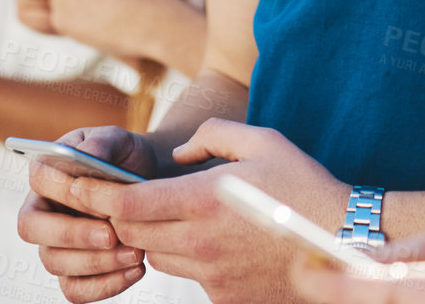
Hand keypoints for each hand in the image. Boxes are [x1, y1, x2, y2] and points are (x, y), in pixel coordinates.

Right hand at [18, 126, 161, 301]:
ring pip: (55, 262)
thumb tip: (86, 154)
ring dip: (96, 262)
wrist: (148, 181)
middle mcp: (42, 210)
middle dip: (73, 234)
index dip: (68, 192)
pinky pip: (74, 289)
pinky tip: (135, 270)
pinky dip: (104, 286)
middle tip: (112, 235)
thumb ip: (101, 143)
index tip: (103, 199)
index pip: (39, 181)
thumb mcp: (119, 140)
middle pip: (32, 229)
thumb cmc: (126, 157)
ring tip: (136, 252)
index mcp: (47, 172)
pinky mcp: (72, 270)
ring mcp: (52, 244)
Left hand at [72, 119, 347, 303]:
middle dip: (124, 216)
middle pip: (132, 234)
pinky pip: (189, 276)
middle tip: (133, 197)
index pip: (126, 205)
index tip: (79, 186)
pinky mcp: (224, 298)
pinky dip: (191, 258)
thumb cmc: (305, 184)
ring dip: (157, 238)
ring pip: (158, 257)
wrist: (345, 240)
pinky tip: (220, 241)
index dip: (95, 196)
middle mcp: (200, 243)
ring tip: (187, 216)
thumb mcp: (263, 140)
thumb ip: (211, 136)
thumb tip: (176, 157)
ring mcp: (211, 276)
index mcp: (205, 201)